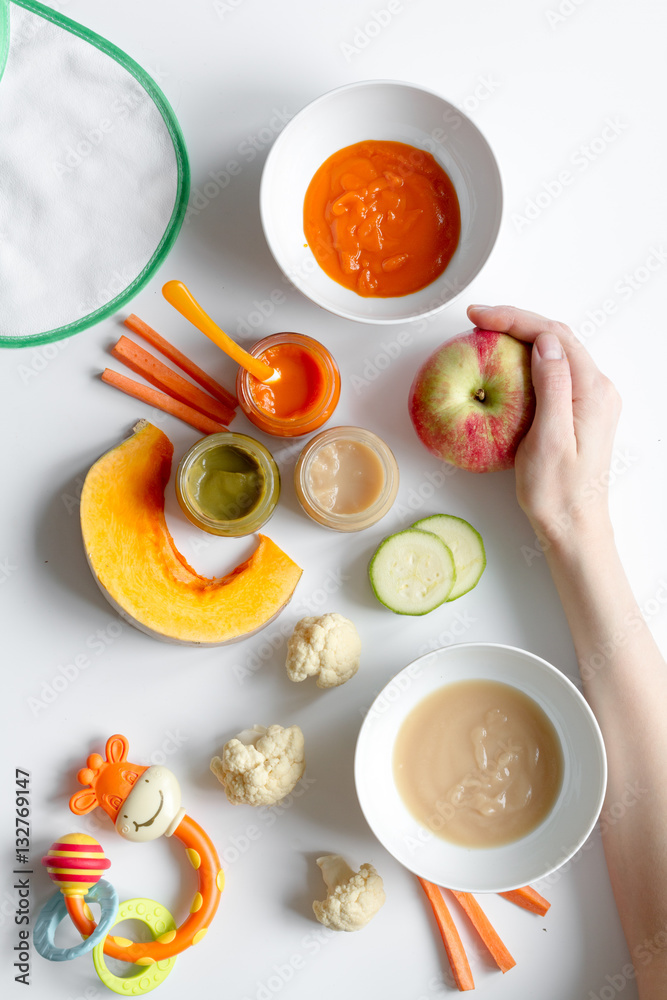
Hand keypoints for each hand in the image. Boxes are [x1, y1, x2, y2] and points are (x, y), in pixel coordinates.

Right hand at [466, 305, 621, 546]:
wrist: (574, 525)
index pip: (553, 336)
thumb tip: (544, 342)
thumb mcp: (549, 440)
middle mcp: (598, 389)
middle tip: (477, 319)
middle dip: (516, 321)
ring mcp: (591, 399)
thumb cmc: (557, 491)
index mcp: (592, 391)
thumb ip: (552, 387)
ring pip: (556, 351)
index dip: (515, 319)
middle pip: (557, 337)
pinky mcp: (580, 410)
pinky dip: (528, 358)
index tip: (479, 317)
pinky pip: (556, 371)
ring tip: (487, 334)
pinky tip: (506, 363)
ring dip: (522, 336)